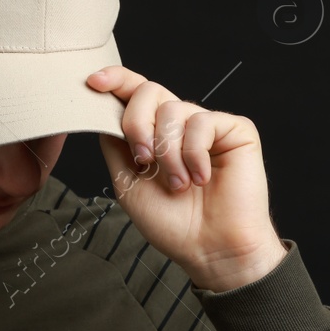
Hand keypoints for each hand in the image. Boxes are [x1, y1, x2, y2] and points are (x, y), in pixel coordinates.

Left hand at [86, 66, 285, 291]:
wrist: (210, 249)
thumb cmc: (173, 224)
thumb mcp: (128, 182)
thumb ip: (115, 144)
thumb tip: (103, 111)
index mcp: (155, 134)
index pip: (134, 94)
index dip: (115, 80)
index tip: (93, 82)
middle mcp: (180, 124)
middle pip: (149, 91)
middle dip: (137, 124)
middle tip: (144, 161)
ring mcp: (208, 126)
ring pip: (173, 109)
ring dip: (168, 153)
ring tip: (180, 185)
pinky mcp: (236, 130)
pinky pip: (203, 122)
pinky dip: (195, 154)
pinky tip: (202, 178)